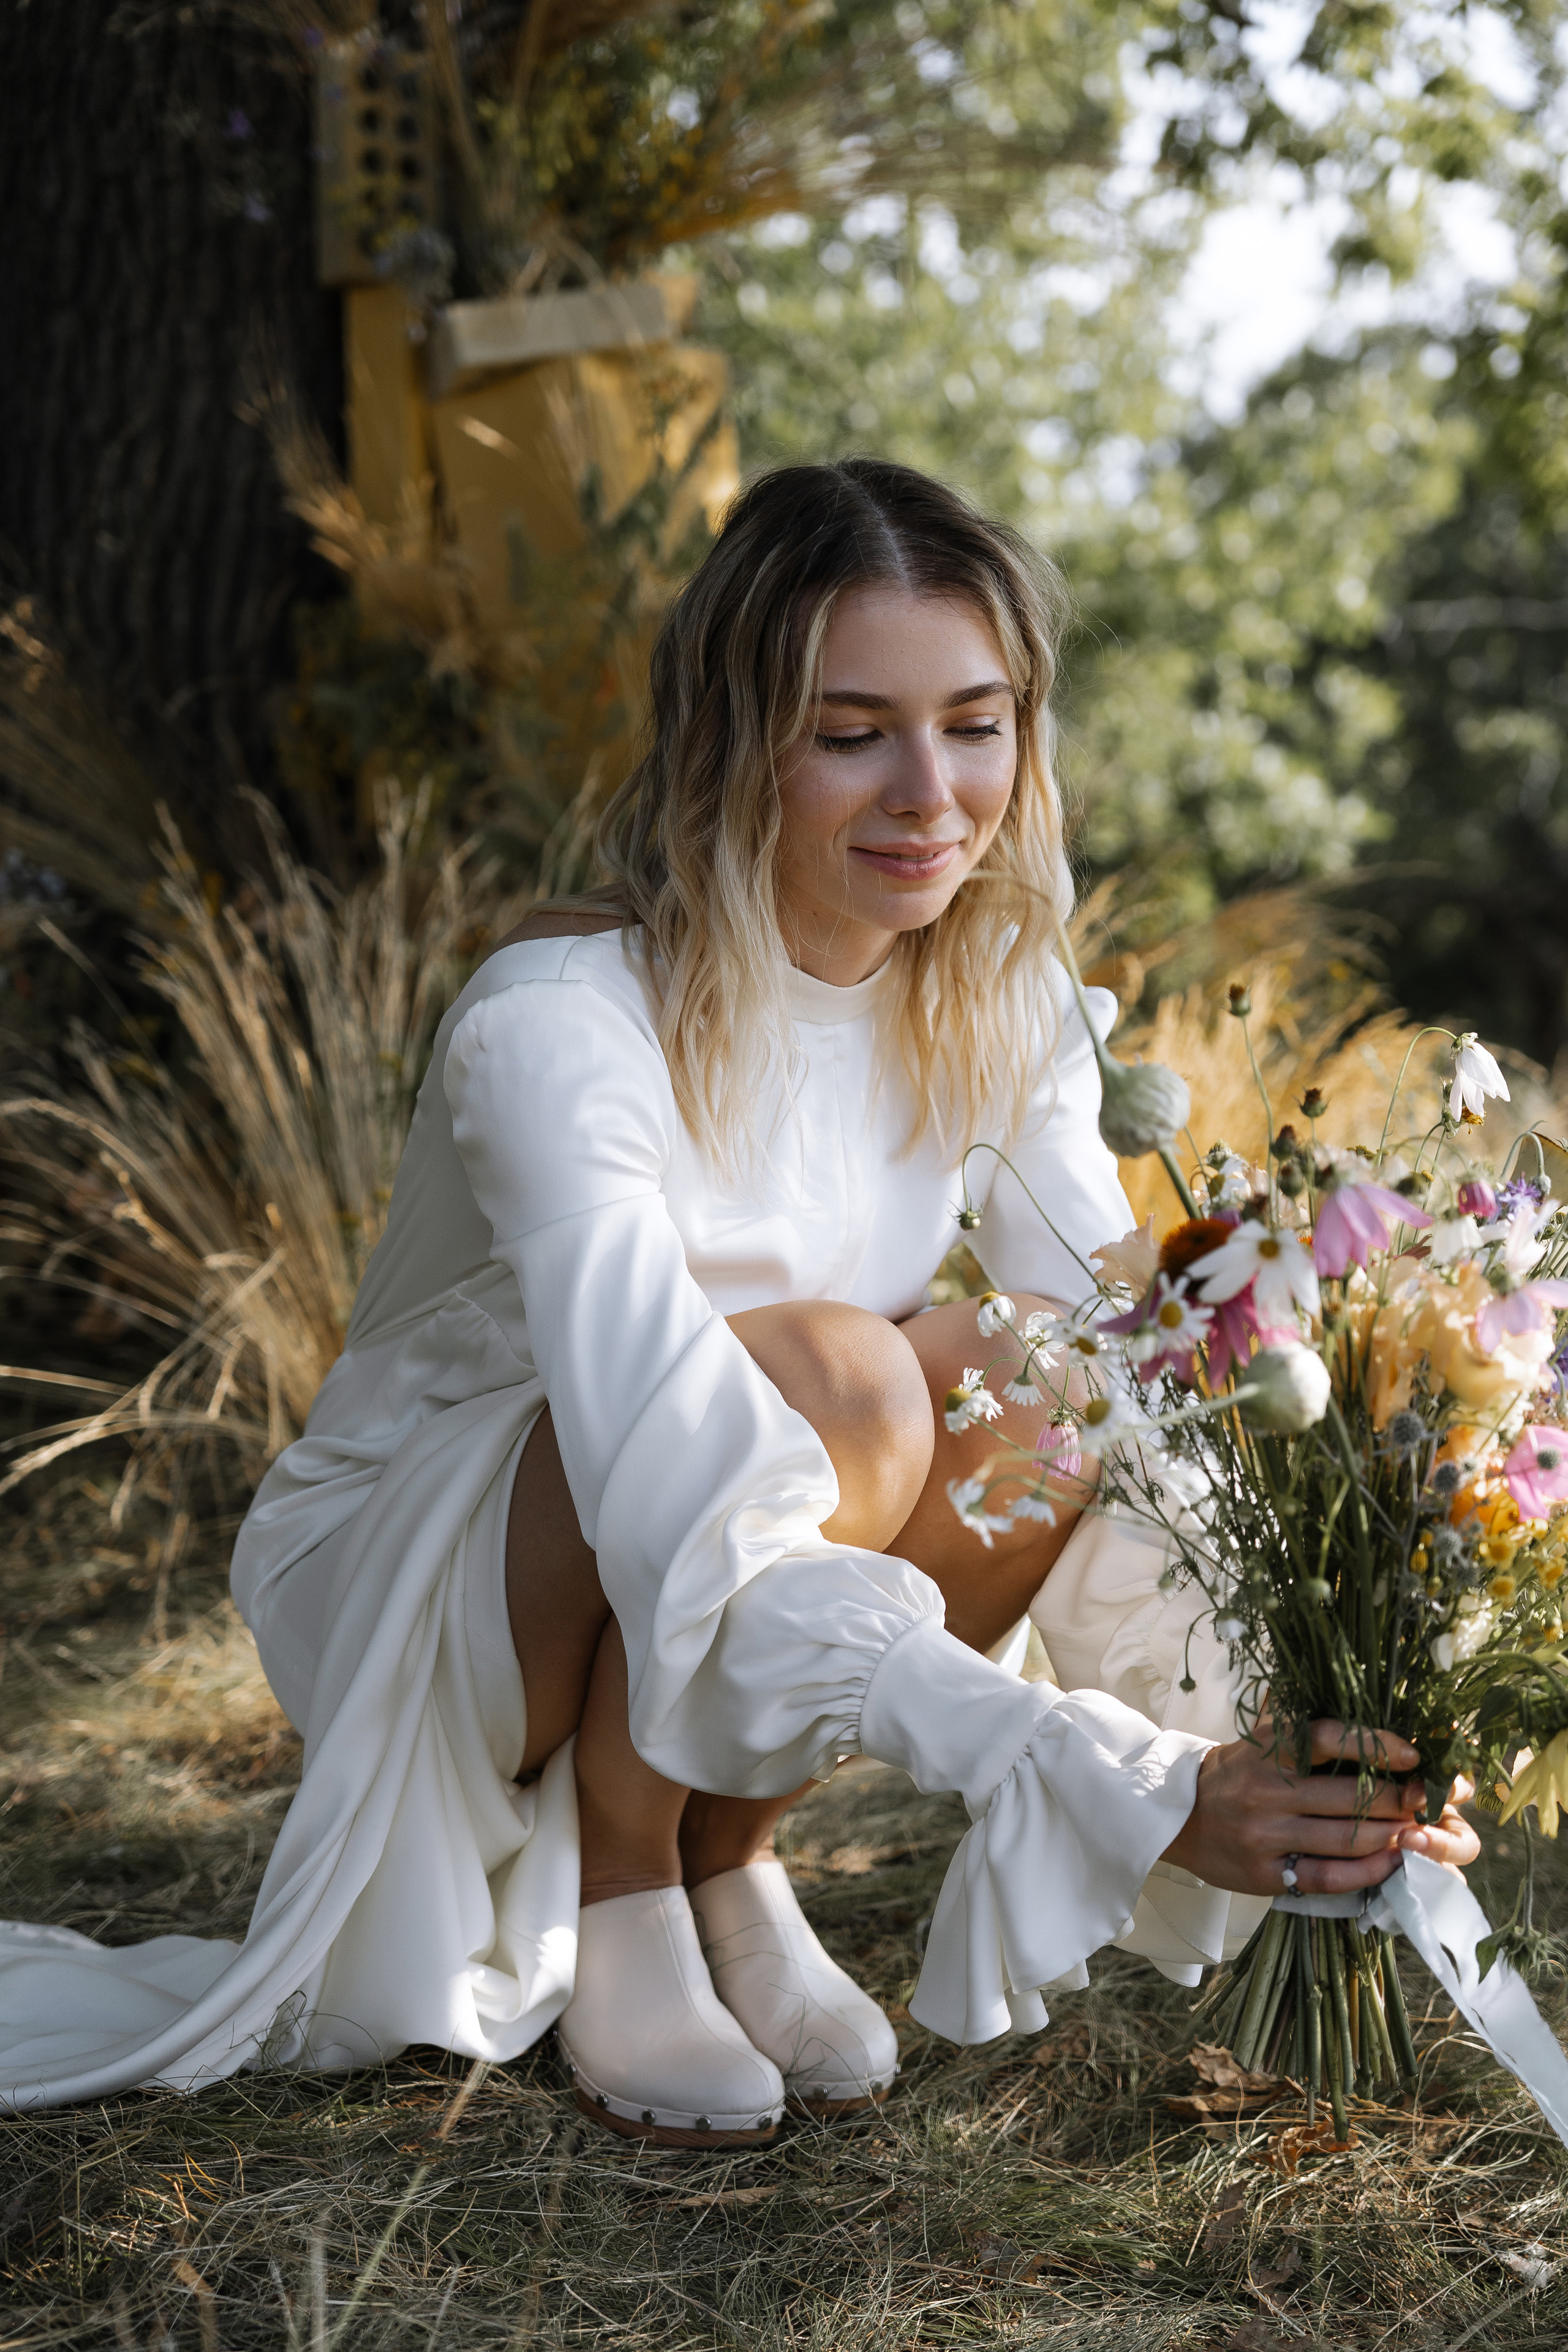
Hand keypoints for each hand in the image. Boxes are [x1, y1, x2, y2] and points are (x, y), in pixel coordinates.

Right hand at [1162, 1718, 1477, 1896]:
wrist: (1179, 1814)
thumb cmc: (1238, 1772)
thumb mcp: (1261, 1736)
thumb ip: (1302, 1720)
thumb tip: (1355, 1688)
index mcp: (1269, 1749)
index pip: (1330, 1738)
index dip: (1376, 1745)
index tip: (1413, 1755)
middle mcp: (1267, 1789)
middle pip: (1349, 1797)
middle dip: (1400, 1800)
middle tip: (1429, 1800)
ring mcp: (1265, 1834)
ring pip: (1345, 1840)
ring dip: (1391, 1837)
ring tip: (1417, 1833)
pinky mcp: (1264, 1873)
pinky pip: (1326, 1877)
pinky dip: (1366, 1872)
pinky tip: (1390, 1864)